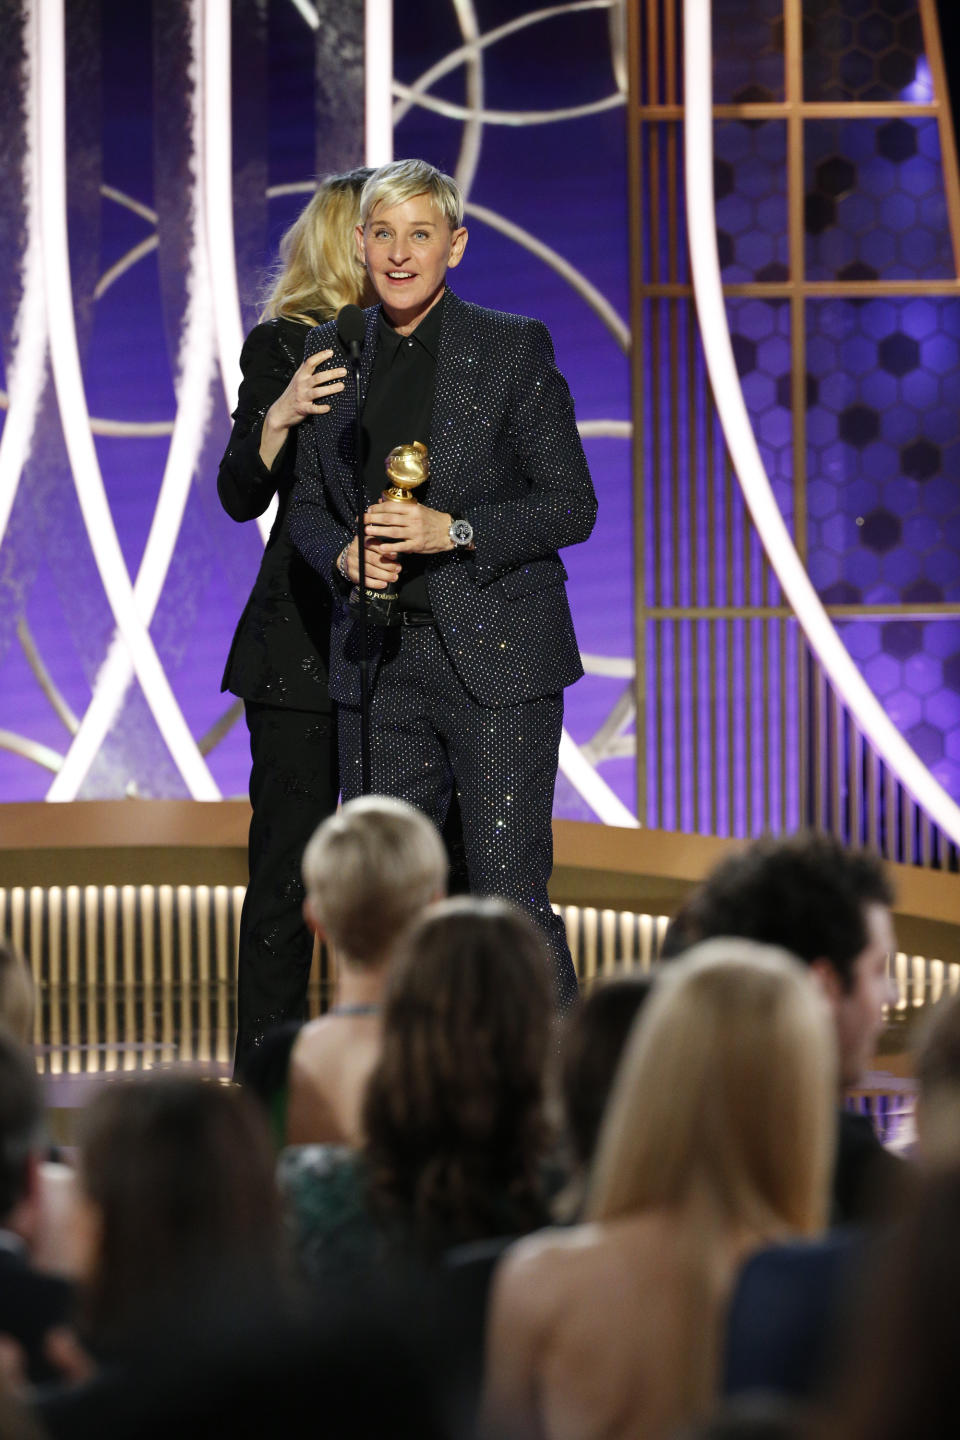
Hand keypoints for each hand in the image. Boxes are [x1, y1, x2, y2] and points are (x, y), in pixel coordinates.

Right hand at [259, 350, 345, 466]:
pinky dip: (321, 408)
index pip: (310, 362)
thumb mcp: (296, 380)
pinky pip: (313, 409)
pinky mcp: (303, 408)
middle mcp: (301, 384)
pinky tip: (329, 407)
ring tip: (341, 386)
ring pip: (318, 392)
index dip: (320, 356)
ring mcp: (302, 396)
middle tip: (343, 371)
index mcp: (300, 376)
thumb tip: (319, 360)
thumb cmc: (292, 395)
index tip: (331, 352)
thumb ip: (306, 371)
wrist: (280, 412)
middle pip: (318, 377)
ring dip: (331, 389)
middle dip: (331, 373)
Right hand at [341, 535, 401, 590]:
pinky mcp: (353, 575)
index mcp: (361, 541)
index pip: (373, 545)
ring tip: (394, 577)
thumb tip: (395, 554)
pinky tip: (384, 584)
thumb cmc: (366, 550)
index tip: (395, 556)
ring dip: (384, 575)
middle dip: (388, 565)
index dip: (385, 551)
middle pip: (373, 559)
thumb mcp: (371, 543)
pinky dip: (376, 583)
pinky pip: (365, 581)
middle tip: (398, 568)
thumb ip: (382, 546)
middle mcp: (355, 551)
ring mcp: (353, 564)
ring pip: (370, 571)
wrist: (348, 558)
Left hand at [364, 502, 453, 554]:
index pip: (391, 507)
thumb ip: (401, 507)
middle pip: (389, 519)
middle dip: (373, 519)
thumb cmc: (432, 519)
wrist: (449, 531)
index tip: (368, 510)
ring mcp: (415, 533)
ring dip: (378, 531)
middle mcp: (413, 520)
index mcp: (413, 509)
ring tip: (367, 531)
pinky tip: (381, 547)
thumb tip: (381, 502)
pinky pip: (401, 546)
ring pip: (393, 532)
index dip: (378, 508)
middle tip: (362, 520)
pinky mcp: (417, 545)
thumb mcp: (418, 509)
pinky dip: (390, 547)